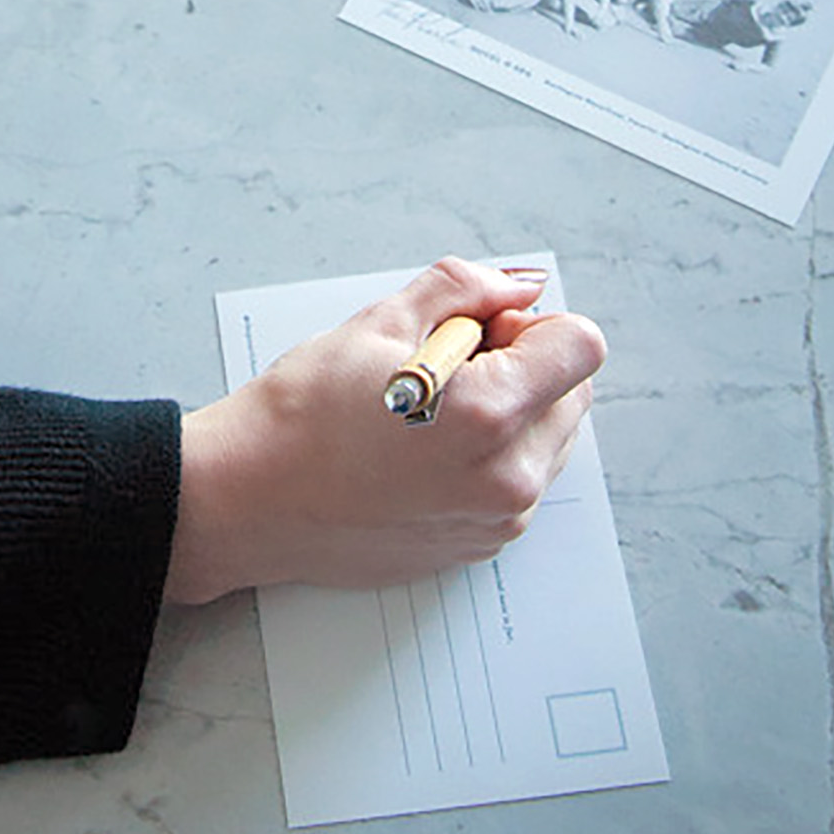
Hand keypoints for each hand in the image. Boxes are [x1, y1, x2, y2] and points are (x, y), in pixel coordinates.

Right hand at [164, 257, 604, 604]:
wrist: (252, 501)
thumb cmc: (302, 416)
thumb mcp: (381, 323)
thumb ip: (465, 290)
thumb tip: (518, 288)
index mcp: (489, 414)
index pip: (581, 347)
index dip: (534, 323)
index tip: (487, 329)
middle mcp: (507, 478)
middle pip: (572, 393)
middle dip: (526, 365)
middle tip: (448, 365)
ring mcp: (497, 520)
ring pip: (549, 439)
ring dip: (513, 412)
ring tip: (429, 412)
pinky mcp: (481, 545)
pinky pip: (519, 483)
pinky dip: (491, 456)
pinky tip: (423, 450)